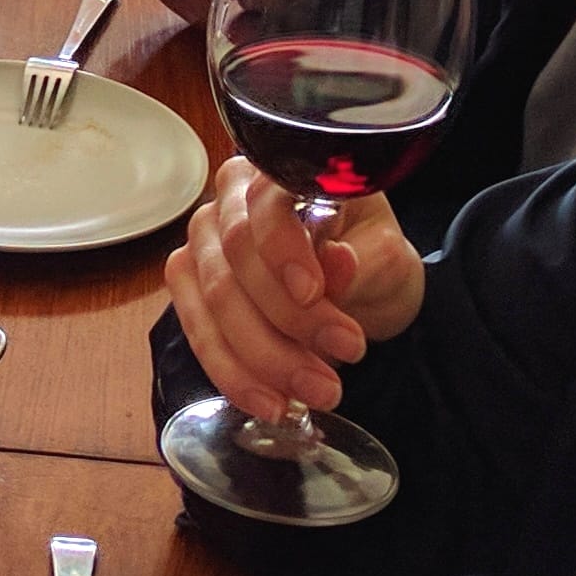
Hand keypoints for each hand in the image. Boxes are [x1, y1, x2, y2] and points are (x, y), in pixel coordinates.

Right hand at [164, 157, 420, 424]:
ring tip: (317, 393)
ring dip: (264, 360)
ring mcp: (201, 248)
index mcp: (277, 174)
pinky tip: (270, 402)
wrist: (360, 288)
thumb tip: (338, 259)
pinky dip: (236, 376)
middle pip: (237, 261)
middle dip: (287, 323)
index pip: (265, 203)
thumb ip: (362, 260)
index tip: (314, 292)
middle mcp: (226, 203)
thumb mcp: (386, 255)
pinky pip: (201, 337)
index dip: (283, 248)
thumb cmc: (370, 258)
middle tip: (339, 361)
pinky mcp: (189, 293)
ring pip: (215, 305)